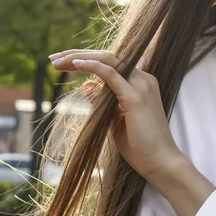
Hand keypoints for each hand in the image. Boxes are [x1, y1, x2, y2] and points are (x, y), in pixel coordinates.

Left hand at [49, 49, 183, 181]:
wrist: (161, 162)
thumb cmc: (140, 145)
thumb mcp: (115, 120)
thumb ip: (103, 101)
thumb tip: (87, 85)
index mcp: (140, 82)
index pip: (111, 62)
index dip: (86, 58)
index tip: (62, 62)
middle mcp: (143, 79)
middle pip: (108, 56)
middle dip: (78, 54)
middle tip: (54, 58)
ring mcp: (141, 85)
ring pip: (108, 59)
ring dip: (80, 57)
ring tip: (57, 60)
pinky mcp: (135, 97)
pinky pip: (111, 74)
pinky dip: (93, 66)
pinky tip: (75, 64)